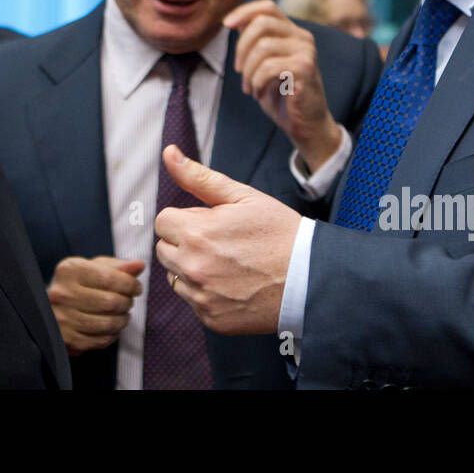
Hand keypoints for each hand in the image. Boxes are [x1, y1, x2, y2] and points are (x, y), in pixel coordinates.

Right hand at [46, 255, 144, 355]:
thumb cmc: (77, 284)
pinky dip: (112, 335)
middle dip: (127, 302)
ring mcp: (62, 319)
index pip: (109, 278)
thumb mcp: (93, 268)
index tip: (137, 288)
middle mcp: (62, 294)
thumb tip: (140, 265)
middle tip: (129, 301)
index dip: (130, 284)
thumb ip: (117, 267)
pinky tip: (112, 327)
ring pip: (107, 323)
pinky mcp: (67, 340)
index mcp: (69, 271)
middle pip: (110, 302)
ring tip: (123, 314)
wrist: (48, 309)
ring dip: (123, 320)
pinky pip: (101, 340)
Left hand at [153, 145, 300, 334]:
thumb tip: (169, 152)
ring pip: (175, 276)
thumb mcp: (242, 196)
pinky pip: (193, 301)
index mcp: (196, 233)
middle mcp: (193, 267)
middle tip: (220, 242)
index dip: (186, 218)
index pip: (162, 222)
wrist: (310, 278)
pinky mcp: (211, 319)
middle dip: (185, 242)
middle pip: (164, 249)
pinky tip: (233, 284)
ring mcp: (201, 297)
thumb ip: (199, 177)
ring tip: (227, 263)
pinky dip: (206, 293)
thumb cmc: (279, 232)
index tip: (210, 223)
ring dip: (192, 268)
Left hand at [224, 0, 342, 170]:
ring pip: (262, 46)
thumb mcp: (263, 64)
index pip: (267, 7)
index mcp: (292, 32)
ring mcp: (306, 51)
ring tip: (250, 87)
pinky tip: (259, 93)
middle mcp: (302, 37)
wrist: (305, 124)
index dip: (244, 11)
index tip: (226, 25)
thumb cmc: (282, 95)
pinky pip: (269, 67)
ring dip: (248, 71)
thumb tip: (235, 21)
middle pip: (261, 23)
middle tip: (239, 71)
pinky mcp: (306, 68)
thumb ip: (255, 42)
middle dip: (241, 48)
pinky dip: (257, 82)